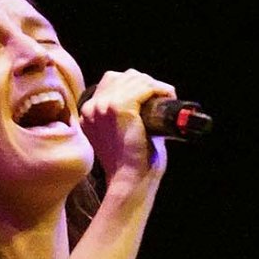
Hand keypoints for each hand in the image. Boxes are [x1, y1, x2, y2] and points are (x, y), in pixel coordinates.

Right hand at [78, 69, 171, 187]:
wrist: (131, 182)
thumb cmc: (132, 165)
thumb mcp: (120, 135)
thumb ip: (125, 118)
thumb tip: (148, 105)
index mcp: (89, 113)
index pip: (111, 81)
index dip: (135, 85)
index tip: (152, 97)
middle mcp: (92, 107)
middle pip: (123, 76)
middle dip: (146, 83)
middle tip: (163, 98)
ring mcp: (104, 106)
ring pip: (134, 79)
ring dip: (155, 86)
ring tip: (168, 98)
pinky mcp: (120, 108)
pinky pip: (144, 87)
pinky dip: (160, 89)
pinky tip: (169, 96)